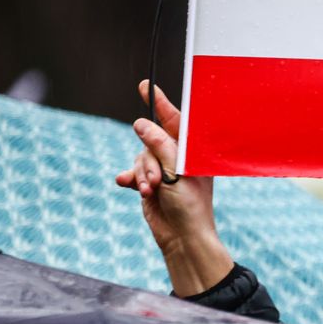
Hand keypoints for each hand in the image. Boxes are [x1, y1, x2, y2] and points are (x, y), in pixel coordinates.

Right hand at [115, 80, 232, 296]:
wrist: (182, 238)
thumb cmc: (190, 205)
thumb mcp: (177, 171)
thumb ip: (159, 145)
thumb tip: (140, 124)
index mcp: (192, 153)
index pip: (175, 121)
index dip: (161, 103)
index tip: (146, 85)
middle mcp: (177, 159)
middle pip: (151, 140)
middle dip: (149, 158)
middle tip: (158, 179)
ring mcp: (163, 171)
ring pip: (140, 156)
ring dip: (142, 173)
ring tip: (151, 190)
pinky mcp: (149, 184)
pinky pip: (132, 171)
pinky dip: (132, 179)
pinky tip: (131, 186)